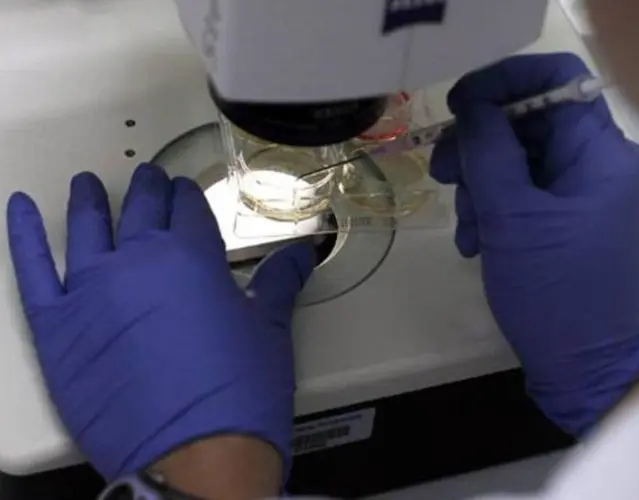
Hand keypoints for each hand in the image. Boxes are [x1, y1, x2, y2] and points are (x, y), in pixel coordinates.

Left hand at [6, 164, 314, 479]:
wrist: (196, 457)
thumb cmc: (234, 397)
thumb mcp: (267, 330)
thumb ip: (278, 282)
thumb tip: (299, 257)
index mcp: (191, 257)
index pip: (187, 209)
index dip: (187, 196)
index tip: (184, 191)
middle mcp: (138, 263)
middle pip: (141, 209)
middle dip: (148, 190)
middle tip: (149, 179)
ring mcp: (91, 292)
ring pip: (88, 228)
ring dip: (90, 200)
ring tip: (89, 184)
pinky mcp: (55, 328)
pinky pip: (33, 269)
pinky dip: (24, 236)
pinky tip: (22, 211)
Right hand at [431, 54, 638, 435]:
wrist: (579, 366)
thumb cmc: (550, 291)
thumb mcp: (508, 216)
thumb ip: (487, 150)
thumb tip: (471, 105)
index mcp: (606, 155)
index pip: (557, 82)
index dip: (503, 82)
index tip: (458, 106)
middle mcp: (607, 164)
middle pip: (532, 123)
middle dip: (481, 147)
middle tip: (442, 172)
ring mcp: (592, 193)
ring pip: (523, 159)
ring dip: (482, 185)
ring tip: (467, 228)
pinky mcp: (575, 217)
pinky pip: (529, 191)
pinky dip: (496, 207)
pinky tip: (476, 241)